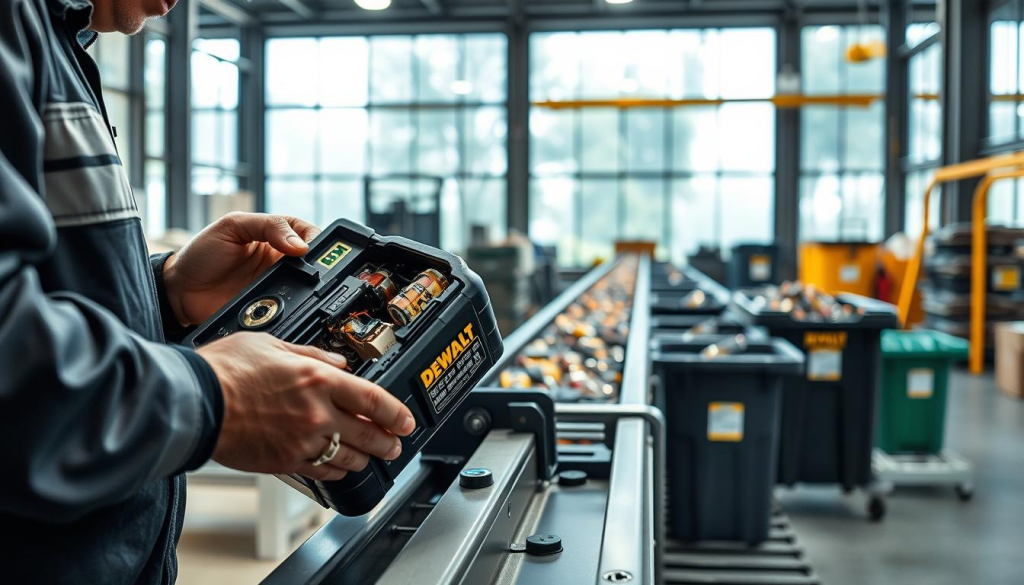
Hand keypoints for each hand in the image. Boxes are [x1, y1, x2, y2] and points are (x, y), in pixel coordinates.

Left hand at [163, 212, 320, 325]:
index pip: (308, 233)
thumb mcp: (233, 226)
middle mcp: (280, 261)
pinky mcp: (272, 309)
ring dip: (311, 288)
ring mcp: (277, 286)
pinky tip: (296, 305)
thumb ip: (268, 227)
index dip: (316, 239)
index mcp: (275, 236)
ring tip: (308, 288)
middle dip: (321, 265)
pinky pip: (293, 310)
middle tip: (315, 270)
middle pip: (315, 261)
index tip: (311, 247)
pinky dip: (297, 309)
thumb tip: (300, 245)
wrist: (179, 292)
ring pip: (309, 287)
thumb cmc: (202, 253)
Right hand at [198, 332, 416, 480]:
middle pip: (368, 433)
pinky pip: (322, 471)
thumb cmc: (224, 369)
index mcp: (317, 378)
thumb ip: (310, 353)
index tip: (406, 420)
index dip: (396, 413)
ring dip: (364, 458)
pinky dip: (335, 471)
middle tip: (396, 444)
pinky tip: (339, 468)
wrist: (193, 401)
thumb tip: (336, 361)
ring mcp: (302, 440)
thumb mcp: (271, 343)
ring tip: (370, 457)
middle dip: (388, 442)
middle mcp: (316, 412)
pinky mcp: (284, 461)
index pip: (373, 399)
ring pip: (348, 456)